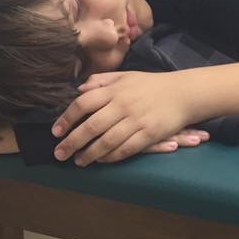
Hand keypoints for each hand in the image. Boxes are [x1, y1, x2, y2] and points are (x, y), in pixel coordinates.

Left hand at [51, 71, 197, 165]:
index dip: (66, 118)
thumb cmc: (152, 85)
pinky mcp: (148, 134)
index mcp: (114, 90)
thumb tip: (78, 90)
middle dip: (72, 142)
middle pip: (90, 126)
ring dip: (89, 154)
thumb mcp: (125, 76)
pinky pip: (125, 149)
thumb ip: (101, 81)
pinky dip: (110, 157)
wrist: (183, 93)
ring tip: (78, 161)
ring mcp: (136, 121)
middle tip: (59, 154)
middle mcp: (122, 105)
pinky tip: (100, 160)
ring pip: (106, 142)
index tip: (56, 131)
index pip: (83, 103)